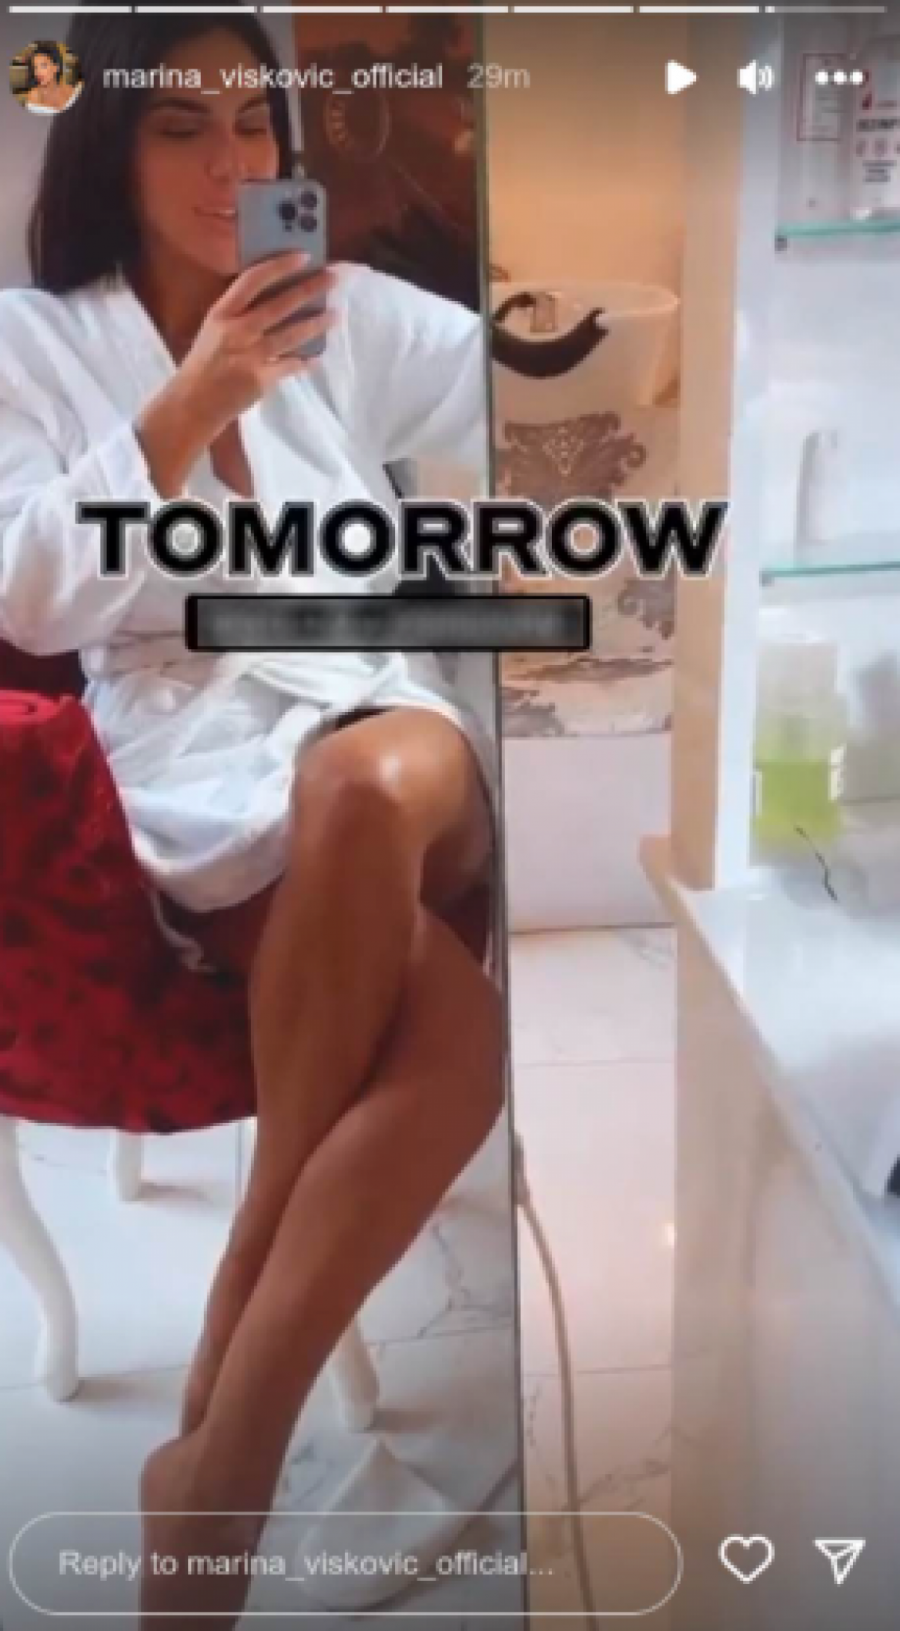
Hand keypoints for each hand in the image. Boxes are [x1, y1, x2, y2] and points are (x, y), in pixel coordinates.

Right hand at [136, 255, 337, 496]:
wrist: (192, 404)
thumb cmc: (203, 364)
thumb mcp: (213, 330)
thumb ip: (238, 314)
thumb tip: (273, 296)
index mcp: (221, 313)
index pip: (253, 280)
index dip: (280, 266)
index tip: (303, 257)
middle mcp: (236, 331)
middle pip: (280, 305)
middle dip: (310, 289)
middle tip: (333, 279)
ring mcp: (250, 356)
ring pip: (291, 335)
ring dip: (317, 324)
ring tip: (336, 315)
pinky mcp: (260, 379)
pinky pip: (289, 366)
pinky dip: (304, 362)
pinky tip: (316, 357)